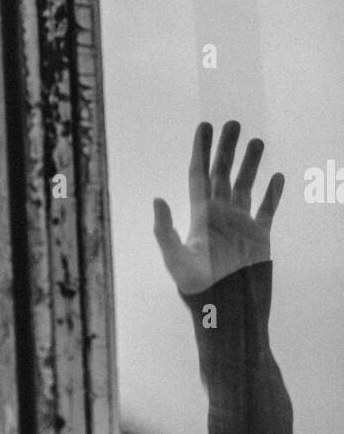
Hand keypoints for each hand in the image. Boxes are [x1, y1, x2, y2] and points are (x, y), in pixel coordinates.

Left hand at [153, 120, 283, 294]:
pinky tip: (277, 177)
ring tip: (258, 141)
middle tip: (233, 123)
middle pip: (222, 174)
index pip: (199, 175)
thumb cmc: (196, 290)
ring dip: (251, 164)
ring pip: (246, 186)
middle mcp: (219, 216)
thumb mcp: (176, 260)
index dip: (200, 150)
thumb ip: (165, 231)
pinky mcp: (259, 238)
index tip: (204, 126)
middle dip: (226, 148)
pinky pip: (267, 210)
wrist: (226, 311)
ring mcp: (240, 225)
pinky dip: (272, 193)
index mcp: (200, 216)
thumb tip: (157, 199)